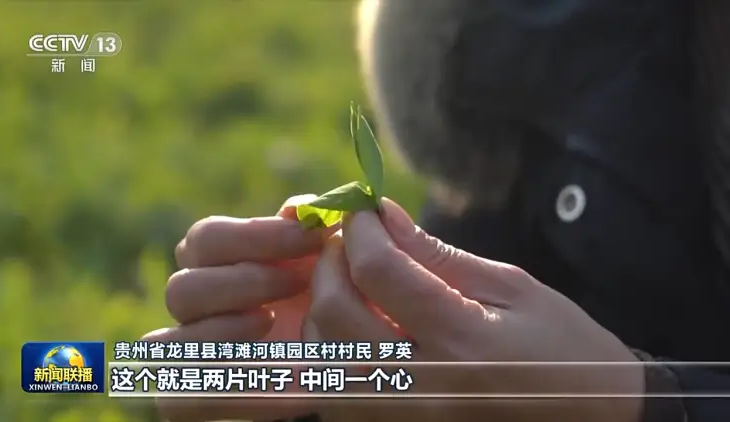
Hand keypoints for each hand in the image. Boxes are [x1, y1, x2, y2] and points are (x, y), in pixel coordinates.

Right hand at [142, 195, 334, 421]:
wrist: (351, 347)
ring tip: (271, 322)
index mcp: (215, 261)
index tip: (312, 236)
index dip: (256, 235)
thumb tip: (300, 208)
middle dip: (247, 281)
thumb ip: (309, 226)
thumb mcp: (325, 253)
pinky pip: (175, 401)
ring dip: (221, 330)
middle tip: (299, 282)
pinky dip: (220, 386)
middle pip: (181, 289)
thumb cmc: (333, 289)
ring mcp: (194, 354)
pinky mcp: (201, 398)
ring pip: (161, 343)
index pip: (204, 239)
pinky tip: (272, 369)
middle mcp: (196, 306)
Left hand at [304, 198, 645, 421]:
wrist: (590, 420)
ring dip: (325, 308)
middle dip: (331, 264)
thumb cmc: (561, 347)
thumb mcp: (511, 288)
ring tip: (352, 283)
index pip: (379, 272)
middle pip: (335, 313)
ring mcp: (403, 418)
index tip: (364, 212)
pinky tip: (358, 328)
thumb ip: (438, 254)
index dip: (361, 230)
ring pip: (322, 357)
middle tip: (351, 243)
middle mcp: (423, 388)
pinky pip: (337, 392)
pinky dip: (334, 351)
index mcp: (462, 341)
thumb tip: (382, 214)